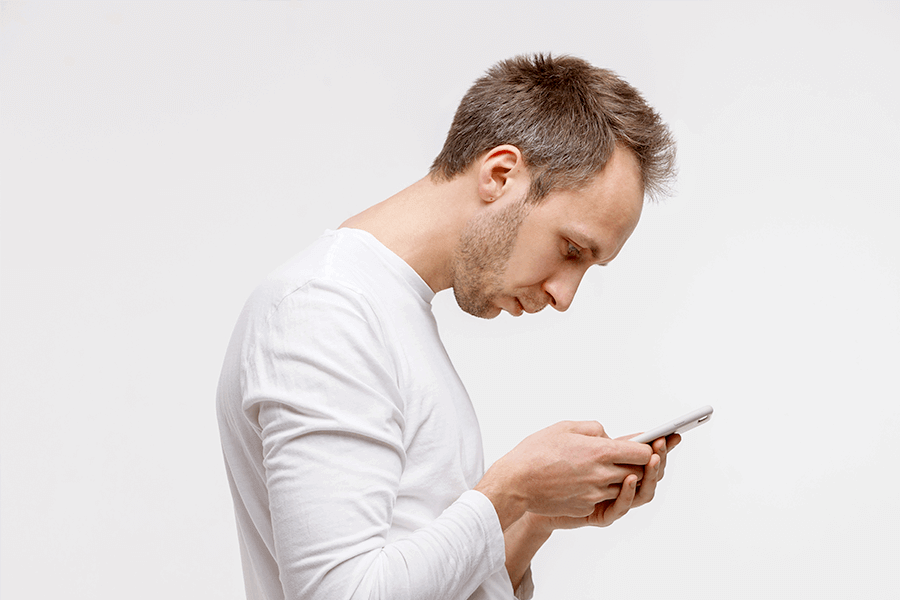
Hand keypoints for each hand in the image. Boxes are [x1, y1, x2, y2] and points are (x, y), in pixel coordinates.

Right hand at [475, 421, 653, 529]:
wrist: (515, 483)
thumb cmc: (536, 452)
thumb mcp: (566, 427)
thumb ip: (595, 429)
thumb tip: (609, 438)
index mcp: (601, 452)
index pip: (642, 452)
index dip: (650, 447)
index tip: (654, 443)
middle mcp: (603, 475)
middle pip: (638, 472)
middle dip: (644, 464)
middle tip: (650, 455)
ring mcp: (595, 494)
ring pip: (623, 487)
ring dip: (625, 478)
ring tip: (626, 467)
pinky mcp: (586, 507)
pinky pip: (604, 498)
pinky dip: (604, 489)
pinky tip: (597, 480)